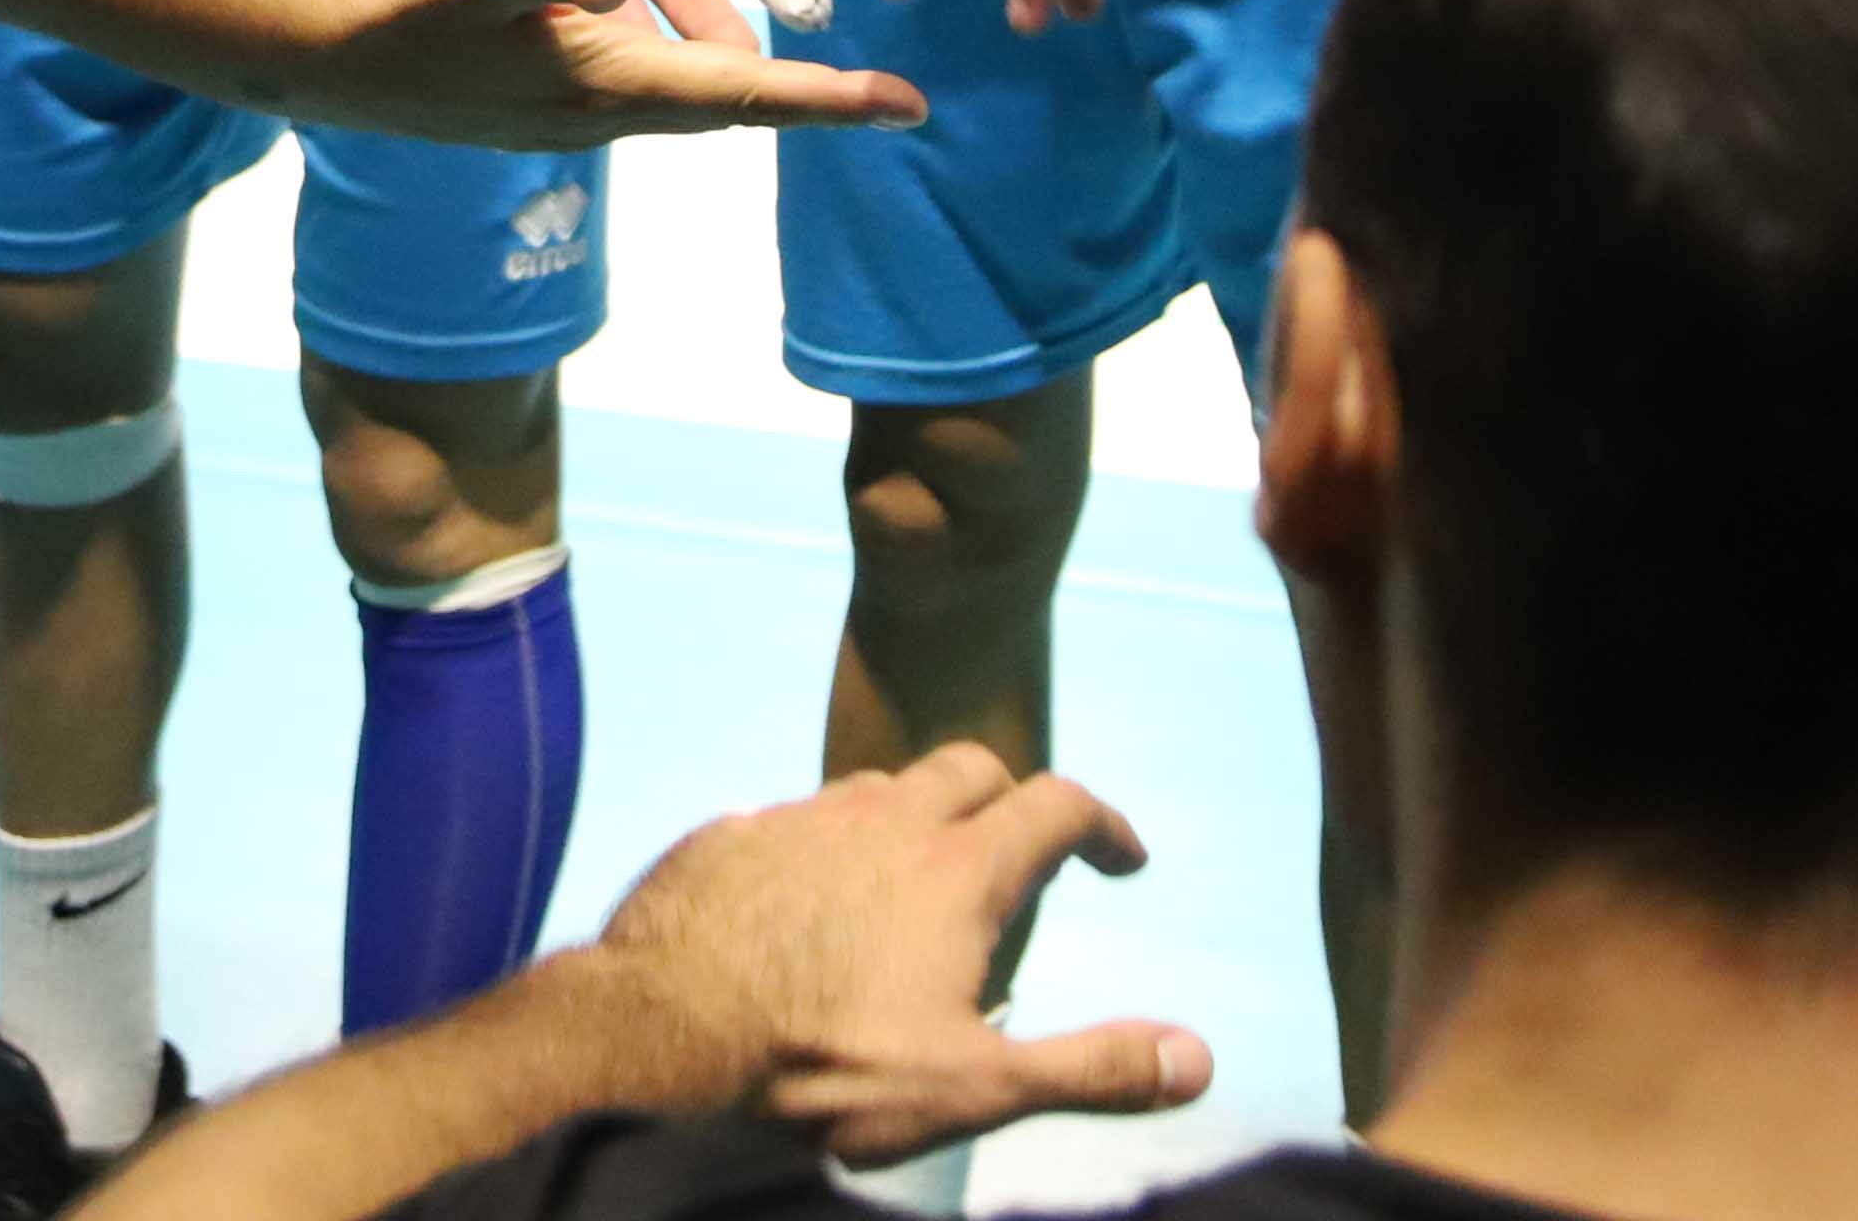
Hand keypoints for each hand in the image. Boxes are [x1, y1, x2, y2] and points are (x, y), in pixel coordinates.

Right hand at [270, 0, 923, 151]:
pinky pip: (636, 95)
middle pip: (727, 109)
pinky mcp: (525, 101)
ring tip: (811, 89)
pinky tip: (691, 68)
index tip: (908, 104)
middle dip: (811, 105)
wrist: (298, 42)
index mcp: (596, 79)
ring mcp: (555, 116)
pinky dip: (688, 84)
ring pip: (682, 105)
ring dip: (750, 97)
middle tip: (889, 103)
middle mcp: (589, 112)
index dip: (830, 99)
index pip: (741, 91)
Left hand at [591, 747, 1210, 1163]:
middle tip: (1022, 855)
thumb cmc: (824, 1067)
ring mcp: (801, 818)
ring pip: (881, 789)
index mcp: (959, 868)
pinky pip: (798, 820)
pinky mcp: (731, 836)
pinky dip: (829, 849)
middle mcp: (886, 819)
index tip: (1122, 860)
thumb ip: (1092, 1070)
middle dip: (1010, 799)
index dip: (1103, 825)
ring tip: (918, 885)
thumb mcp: (977, 1088)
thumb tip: (1198, 1060)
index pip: (1057, 805)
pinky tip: (813, 904)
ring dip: (917, 820)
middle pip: (971, 769)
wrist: (660, 1035)